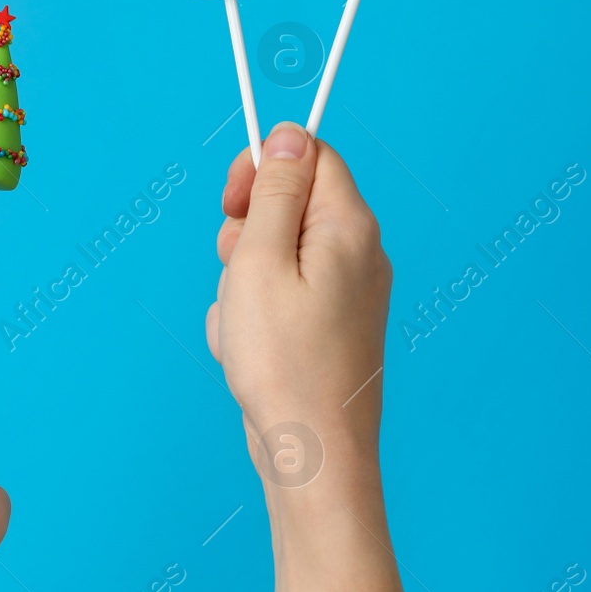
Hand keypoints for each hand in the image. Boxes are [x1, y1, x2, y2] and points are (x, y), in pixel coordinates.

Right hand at [206, 123, 391, 489]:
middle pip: (289, 206)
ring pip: (274, 257)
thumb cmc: (285, 363)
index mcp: (349, 228)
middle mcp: (359, 255)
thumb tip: (290, 135)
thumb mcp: (262, 260)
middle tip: (236, 272)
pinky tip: (251, 354)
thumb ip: (276, 193)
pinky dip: (254, 319)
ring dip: (242, 284)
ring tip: (244, 327)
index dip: (264, 168)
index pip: (311, 156)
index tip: (231, 201)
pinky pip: (279, 300)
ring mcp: (347, 295)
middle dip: (246, 235)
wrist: (313, 455)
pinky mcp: (330, 328)